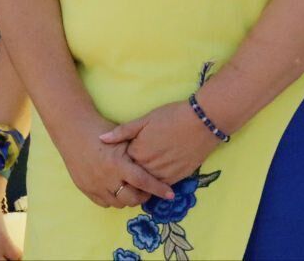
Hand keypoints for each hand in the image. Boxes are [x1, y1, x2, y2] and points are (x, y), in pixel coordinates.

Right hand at [59, 115, 173, 207]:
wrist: (73, 130)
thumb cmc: (101, 128)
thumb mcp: (123, 136)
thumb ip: (138, 150)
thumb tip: (157, 160)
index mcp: (118, 164)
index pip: (143, 182)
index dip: (158, 189)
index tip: (170, 194)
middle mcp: (106, 178)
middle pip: (131, 198)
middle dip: (143, 197)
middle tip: (149, 190)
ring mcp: (94, 185)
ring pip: (118, 203)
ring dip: (128, 199)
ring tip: (134, 190)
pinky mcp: (85, 188)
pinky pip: (103, 203)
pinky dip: (113, 199)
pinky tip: (118, 190)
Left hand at [100, 101, 220, 185]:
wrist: (203, 121)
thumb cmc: (173, 116)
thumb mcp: (146, 119)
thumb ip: (123, 131)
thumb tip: (101, 139)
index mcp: (136, 152)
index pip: (122, 164)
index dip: (122, 161)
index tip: (121, 160)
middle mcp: (147, 166)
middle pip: (132, 178)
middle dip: (129, 177)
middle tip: (129, 173)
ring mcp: (162, 174)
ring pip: (146, 186)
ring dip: (142, 185)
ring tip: (142, 180)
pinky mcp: (176, 177)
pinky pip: (161, 187)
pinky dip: (157, 187)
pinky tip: (157, 181)